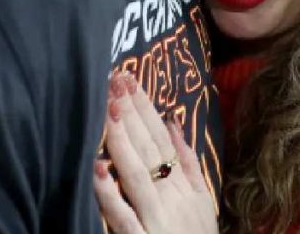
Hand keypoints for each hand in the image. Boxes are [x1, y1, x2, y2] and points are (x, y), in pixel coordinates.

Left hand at [94, 73, 217, 233]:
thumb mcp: (203, 202)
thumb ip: (190, 163)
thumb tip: (173, 122)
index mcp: (184, 186)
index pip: (162, 138)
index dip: (145, 108)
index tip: (129, 79)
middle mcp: (171, 198)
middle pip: (148, 149)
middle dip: (131, 113)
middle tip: (114, 81)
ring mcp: (156, 221)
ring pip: (136, 175)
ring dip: (121, 141)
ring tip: (108, 109)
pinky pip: (122, 217)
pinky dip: (110, 194)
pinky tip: (96, 169)